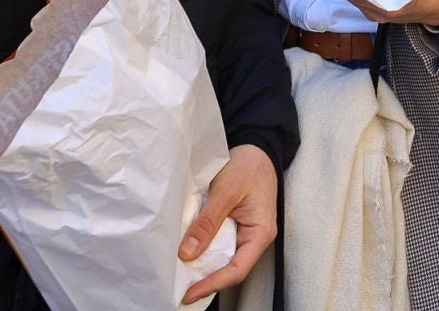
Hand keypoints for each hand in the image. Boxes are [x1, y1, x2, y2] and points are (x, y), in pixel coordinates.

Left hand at [180, 144, 277, 303]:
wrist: (256, 147)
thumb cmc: (249, 165)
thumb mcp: (227, 191)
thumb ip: (208, 222)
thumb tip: (188, 253)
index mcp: (260, 233)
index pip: (237, 269)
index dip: (213, 284)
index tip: (189, 293)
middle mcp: (254, 237)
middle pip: (229, 267)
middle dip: (204, 279)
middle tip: (178, 287)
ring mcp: (244, 232)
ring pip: (221, 257)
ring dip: (201, 265)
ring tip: (178, 274)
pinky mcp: (234, 225)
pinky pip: (217, 243)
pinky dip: (202, 248)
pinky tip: (186, 252)